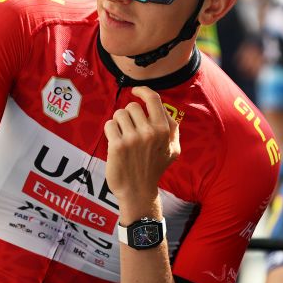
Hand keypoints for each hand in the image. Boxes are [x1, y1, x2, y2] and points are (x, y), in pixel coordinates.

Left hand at [103, 86, 179, 210]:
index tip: (135, 91)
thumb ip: (172, 128)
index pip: (153, 99)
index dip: (142, 91)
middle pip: (131, 107)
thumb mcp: (173, 149)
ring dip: (118, 124)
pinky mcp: (117, 146)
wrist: (139, 192)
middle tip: (130, 130)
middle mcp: (150, 132)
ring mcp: (133, 139)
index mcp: (164, 130)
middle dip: (128, 116)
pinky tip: (115, 143)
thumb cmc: (154, 168)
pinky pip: (109, 125)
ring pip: (118, 114)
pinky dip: (110, 132)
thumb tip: (163, 108)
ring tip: (123, 138)